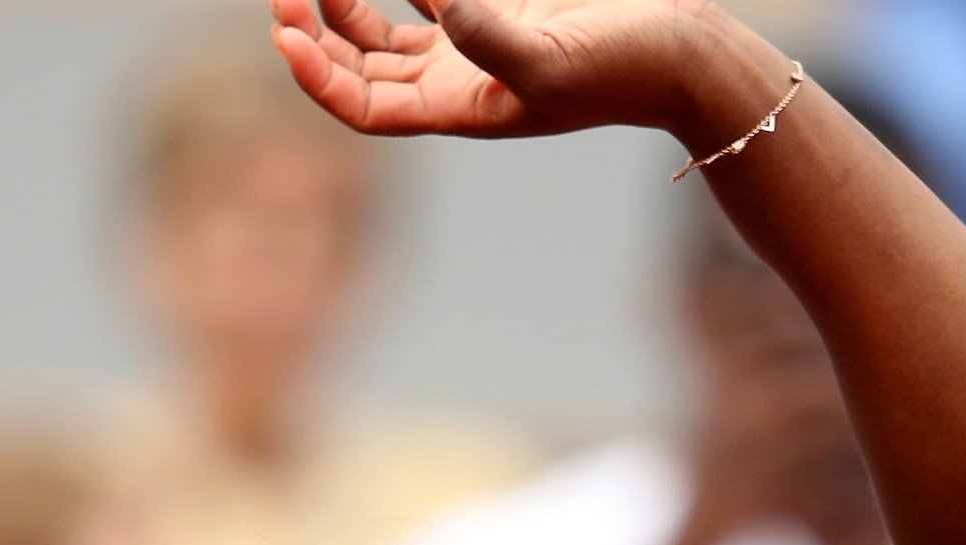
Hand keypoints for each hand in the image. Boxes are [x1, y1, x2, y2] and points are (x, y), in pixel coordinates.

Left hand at [269, 0, 770, 142]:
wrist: (680, 49)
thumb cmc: (621, 68)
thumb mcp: (549, 59)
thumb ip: (485, 37)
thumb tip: (439, 8)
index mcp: (457, 112)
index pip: (362, 107)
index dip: (317, 79)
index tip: (286, 36)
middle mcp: (454, 86)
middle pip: (357, 68)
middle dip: (314, 33)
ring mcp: (470, 49)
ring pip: (378, 32)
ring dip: (339, 2)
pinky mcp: (492, 12)